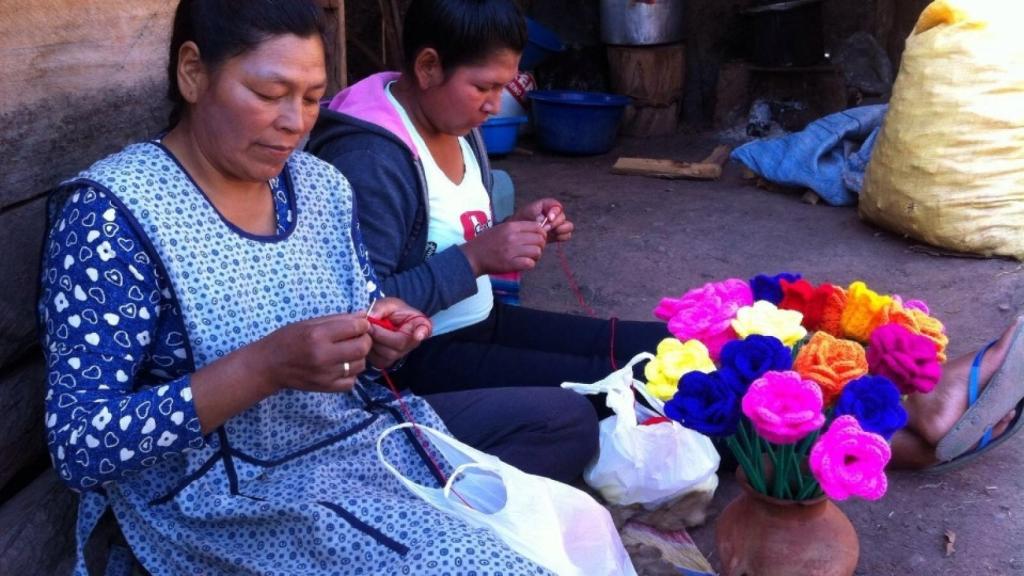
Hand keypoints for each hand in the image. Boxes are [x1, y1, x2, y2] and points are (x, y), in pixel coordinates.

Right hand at [252, 313, 371, 393]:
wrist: (268, 366)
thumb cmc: (287, 339)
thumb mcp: (308, 323)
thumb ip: (337, 319)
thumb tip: (363, 316)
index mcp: (317, 335)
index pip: (355, 328)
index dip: (363, 325)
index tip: (360, 325)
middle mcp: (322, 356)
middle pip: (362, 347)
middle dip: (365, 340)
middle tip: (358, 338)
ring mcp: (325, 374)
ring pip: (360, 365)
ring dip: (359, 357)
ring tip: (347, 352)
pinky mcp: (325, 388)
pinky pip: (351, 381)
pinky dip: (351, 373)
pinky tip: (341, 366)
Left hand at [366, 297, 431, 368]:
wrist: (386, 321)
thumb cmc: (392, 311)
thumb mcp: (387, 304)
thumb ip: (380, 307)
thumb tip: (371, 317)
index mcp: (420, 324)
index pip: (424, 329)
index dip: (421, 333)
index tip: (418, 335)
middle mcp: (414, 342)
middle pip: (399, 344)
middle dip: (380, 334)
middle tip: (369, 325)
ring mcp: (402, 354)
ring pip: (387, 355)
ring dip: (373, 342)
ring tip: (369, 330)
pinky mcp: (388, 361)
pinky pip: (377, 360)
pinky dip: (369, 350)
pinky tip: (369, 339)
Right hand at [460, 220, 546, 275]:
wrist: (473, 256)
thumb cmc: (487, 242)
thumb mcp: (501, 228)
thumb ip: (518, 228)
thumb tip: (536, 228)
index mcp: (511, 226)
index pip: (537, 227)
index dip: (542, 233)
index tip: (538, 239)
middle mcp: (513, 237)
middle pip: (539, 239)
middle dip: (540, 246)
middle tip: (534, 250)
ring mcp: (512, 251)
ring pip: (537, 252)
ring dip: (536, 256)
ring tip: (529, 257)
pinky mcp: (510, 264)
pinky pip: (530, 263)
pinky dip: (530, 264)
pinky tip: (524, 263)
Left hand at [513, 198, 573, 242]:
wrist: (520, 231)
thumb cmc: (523, 218)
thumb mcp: (528, 211)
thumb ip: (537, 213)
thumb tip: (544, 220)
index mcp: (549, 206)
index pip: (557, 206)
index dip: (555, 212)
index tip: (549, 218)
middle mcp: (556, 215)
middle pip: (563, 217)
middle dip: (555, 223)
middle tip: (546, 228)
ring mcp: (558, 225)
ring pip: (568, 226)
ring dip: (561, 230)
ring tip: (551, 233)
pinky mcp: (558, 235)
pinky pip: (566, 235)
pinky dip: (562, 237)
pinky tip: (553, 237)